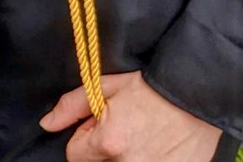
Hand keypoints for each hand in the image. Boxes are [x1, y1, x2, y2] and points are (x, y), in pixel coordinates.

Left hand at [40, 71, 220, 160]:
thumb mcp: (105, 87)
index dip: (83, 136)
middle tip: (123, 126)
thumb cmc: (150, 89)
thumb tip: (47, 124)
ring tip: (141, 134)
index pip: (74, 154)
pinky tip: (156, 144)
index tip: (98, 123)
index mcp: (109, 143)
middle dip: (104, 146)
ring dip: (124, 154)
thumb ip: (71, 106)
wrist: (195, 96)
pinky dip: (146, 157)